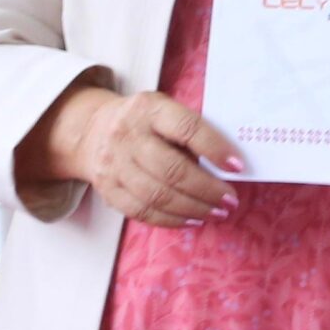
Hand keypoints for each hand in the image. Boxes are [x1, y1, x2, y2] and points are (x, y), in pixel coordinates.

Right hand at [66, 88, 245, 228]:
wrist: (92, 130)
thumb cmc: (145, 121)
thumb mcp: (165, 111)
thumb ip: (190, 131)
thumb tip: (227, 165)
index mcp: (150, 109)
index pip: (187, 129)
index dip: (215, 149)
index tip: (238, 166)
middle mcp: (127, 136)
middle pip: (172, 170)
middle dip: (207, 190)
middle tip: (231, 201)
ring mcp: (113, 164)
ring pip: (157, 195)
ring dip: (193, 209)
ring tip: (217, 213)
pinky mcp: (107, 189)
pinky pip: (141, 211)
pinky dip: (170, 220)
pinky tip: (192, 220)